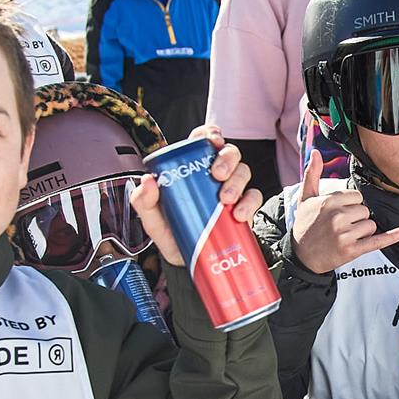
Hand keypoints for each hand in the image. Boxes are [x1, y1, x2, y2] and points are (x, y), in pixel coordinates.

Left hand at [129, 126, 260, 266]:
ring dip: (237, 181)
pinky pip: (254, 197)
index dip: (210, 134)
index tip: (212, 138)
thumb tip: (148, 180)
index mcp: (192, 169)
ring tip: (225, 199)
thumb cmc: (172, 234)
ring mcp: (231, 190)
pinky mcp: (244, 208)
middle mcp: (214, 176)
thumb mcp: (152, 220)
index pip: (203, 142)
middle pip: (229, 152)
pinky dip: (250, 203)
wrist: (190, 264)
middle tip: (217, 174)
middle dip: (227, 157)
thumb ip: (144, 201)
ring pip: (244, 172)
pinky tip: (239, 214)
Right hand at [291, 154, 398, 273]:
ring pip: (370, 225)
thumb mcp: (305, 198)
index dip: (351, 204)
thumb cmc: (304, 226)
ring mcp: (344, 234)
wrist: (301, 256)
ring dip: (362, 232)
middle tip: (340, 226)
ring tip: (344, 236)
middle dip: (357, 218)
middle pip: (365, 210)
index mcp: (329, 201)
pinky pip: (377, 240)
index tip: (340, 212)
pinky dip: (391, 237)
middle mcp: (337, 216)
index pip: (357, 196)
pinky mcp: (352, 250)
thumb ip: (312, 173)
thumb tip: (316, 152)